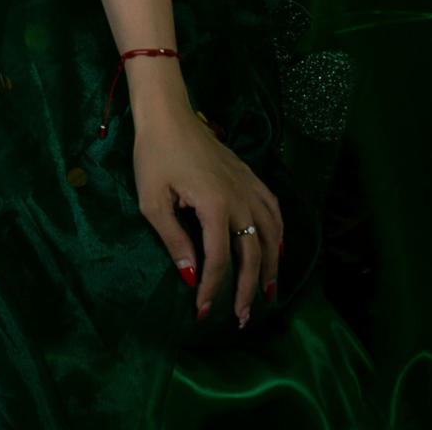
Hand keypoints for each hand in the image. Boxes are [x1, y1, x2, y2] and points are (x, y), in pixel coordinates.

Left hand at [133, 102, 284, 327]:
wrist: (169, 115)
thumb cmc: (154, 156)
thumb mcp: (152, 201)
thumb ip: (174, 240)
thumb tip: (191, 275)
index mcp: (215, 206)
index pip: (219, 259)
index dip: (213, 288)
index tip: (203, 311)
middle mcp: (241, 199)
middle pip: (252, 253)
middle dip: (248, 289)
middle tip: (242, 318)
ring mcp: (250, 187)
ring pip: (271, 235)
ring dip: (271, 267)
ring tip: (267, 293)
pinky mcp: (251, 177)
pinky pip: (274, 211)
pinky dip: (279, 234)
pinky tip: (276, 249)